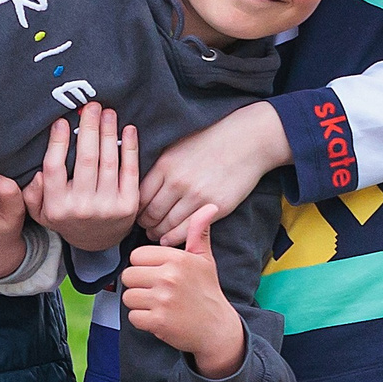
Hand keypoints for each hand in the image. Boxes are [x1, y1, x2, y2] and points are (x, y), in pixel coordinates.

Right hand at [25, 104, 140, 251]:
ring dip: (109, 132)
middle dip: (89, 128)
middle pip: (85, 159)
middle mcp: (82, 207)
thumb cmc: (67, 218)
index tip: (61, 121)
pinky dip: (130, 147)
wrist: (97, 242)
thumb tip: (37, 174)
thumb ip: (32, 194)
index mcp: (57, 206)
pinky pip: (130, 170)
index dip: (58, 142)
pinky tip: (128, 129)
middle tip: (91, 106)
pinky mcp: (129, 205)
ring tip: (108, 112)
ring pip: (109, 161)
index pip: (54, 168)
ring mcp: (107, 207)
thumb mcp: (41, 212)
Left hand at [119, 207, 246, 378]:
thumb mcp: (205, 260)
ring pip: (128, 297)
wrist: (217, 328)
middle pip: (128, 275)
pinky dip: (143, 320)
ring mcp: (163, 299)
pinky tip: (159, 318)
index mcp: (177, 259)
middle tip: (157, 292)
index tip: (158, 274)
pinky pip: (133, 317)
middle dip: (139, 285)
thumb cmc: (207, 292)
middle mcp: (169, 277)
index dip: (144, 266)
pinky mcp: (158, 321)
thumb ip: (199, 233)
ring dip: (139, 304)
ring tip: (158, 304)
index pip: (136, 256)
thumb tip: (209, 207)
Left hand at [139, 100, 290, 243]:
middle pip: (151, 213)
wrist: (247, 141)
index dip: (135, 209)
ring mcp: (196, 196)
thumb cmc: (211, 142)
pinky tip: (168, 240)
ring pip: (167, 224)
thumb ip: (160, 168)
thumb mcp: (177, 147)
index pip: (139, 196)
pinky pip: (187, 230)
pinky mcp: (214, 207)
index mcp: (165, 165)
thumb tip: (138, 185)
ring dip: (158, 233)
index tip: (136, 214)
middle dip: (145, 223)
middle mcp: (177, 182)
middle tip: (143, 228)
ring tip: (155, 234)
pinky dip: (174, 238)